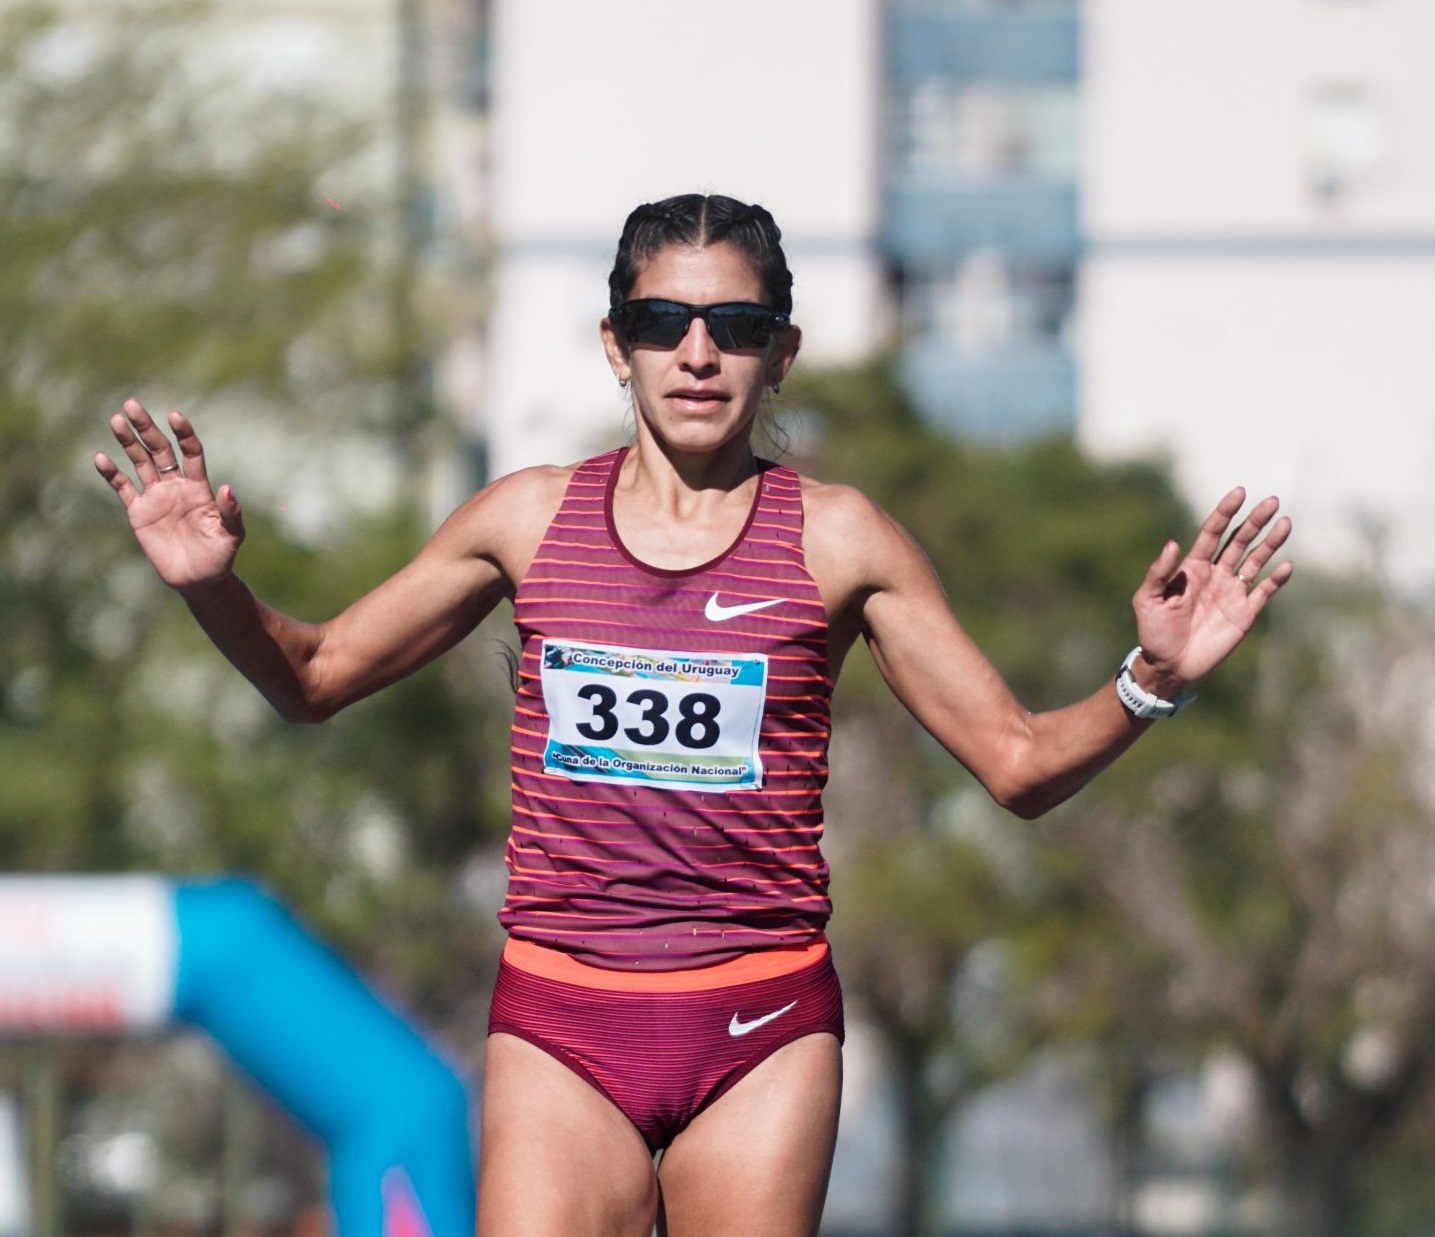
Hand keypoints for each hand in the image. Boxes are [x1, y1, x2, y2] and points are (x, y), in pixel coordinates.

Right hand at [94, 399, 244, 591]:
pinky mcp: (139, 512)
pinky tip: (100, 458)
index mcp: (199, 488)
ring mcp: (156, 497)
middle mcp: (176, 487)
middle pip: (160, 450)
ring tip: (116, 419)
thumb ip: (231, 513)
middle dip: (146, 428)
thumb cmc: (220, 557)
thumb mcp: (231, 535)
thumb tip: (228, 489)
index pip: (191, 453)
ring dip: (128, 442)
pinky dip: (112, 474)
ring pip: (139, 462)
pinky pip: (123, 488)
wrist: (199, 580)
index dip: (183, 434)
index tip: (174, 415)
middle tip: (132, 404)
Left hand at [1131, 487, 1293, 695]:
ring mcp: (1232, 593)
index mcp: (1193, 568)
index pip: (1213, 533)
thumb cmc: (1153, 632)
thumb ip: (1159, 573)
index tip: (1239, 492)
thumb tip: (1172, 543)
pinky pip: (1264, 592)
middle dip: (1255, 521)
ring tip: (1285, 523)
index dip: (1225, 513)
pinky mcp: (1244, 614)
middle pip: (1239, 541)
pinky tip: (1286, 565)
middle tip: (1272, 501)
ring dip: (1271, 543)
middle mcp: (1216, 575)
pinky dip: (1276, 579)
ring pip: (1256, 561)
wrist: (1169, 666)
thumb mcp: (1147, 600)